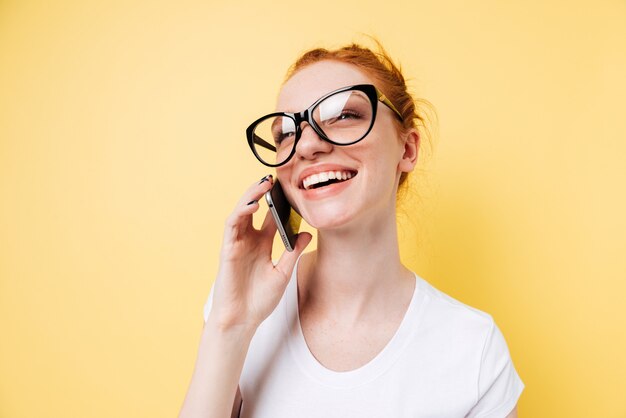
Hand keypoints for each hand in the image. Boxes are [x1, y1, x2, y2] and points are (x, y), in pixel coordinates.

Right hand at [209, 175, 311, 331]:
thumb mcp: (283, 273)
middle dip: (263, 192)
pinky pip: (232, 225)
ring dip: (251, 195)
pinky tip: (252, 203)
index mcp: (262, 244)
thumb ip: (292, 252)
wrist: (242, 320)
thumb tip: (307, 233)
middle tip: (275, 178)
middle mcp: (249, 240)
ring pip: (241, 211)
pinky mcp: (228, 249)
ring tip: (264, 183)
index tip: (291, 189)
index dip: (279, 202)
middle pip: (254, 209)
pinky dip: (240, 211)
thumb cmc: (260, 300)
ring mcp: (237, 243)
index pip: (270, 217)